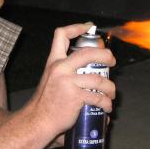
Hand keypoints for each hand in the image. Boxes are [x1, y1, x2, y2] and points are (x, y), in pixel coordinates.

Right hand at [28, 23, 115, 137]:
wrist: (38, 121)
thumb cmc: (46, 103)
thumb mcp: (51, 79)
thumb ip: (66, 72)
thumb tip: (90, 72)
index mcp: (53, 62)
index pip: (62, 35)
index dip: (77, 27)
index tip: (90, 27)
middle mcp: (60, 68)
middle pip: (88, 53)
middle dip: (105, 55)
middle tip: (112, 61)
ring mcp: (67, 82)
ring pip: (98, 79)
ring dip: (110, 87)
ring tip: (111, 93)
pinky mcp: (75, 97)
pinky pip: (98, 96)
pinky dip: (106, 102)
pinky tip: (107, 107)